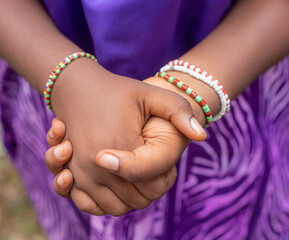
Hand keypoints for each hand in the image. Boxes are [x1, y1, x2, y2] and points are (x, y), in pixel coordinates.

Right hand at [47, 62, 202, 215]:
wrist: (77, 88)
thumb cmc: (117, 92)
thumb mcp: (150, 94)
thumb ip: (179, 112)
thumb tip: (202, 136)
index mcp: (121, 147)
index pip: (152, 187)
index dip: (165, 181)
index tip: (166, 165)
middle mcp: (97, 167)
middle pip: (136, 200)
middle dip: (150, 190)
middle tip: (155, 169)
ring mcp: (80, 174)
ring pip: (116, 207)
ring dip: (131, 198)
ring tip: (138, 175)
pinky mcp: (71, 176)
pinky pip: (92, 206)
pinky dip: (107, 202)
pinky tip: (118, 182)